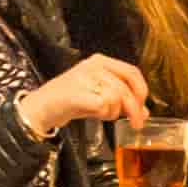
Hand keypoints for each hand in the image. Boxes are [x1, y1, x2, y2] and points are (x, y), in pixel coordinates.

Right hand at [18, 53, 150, 138]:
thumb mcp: (101, 97)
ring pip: (116, 97)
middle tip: (135, 124)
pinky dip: (103, 113)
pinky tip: (95, 114)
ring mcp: (83, 78)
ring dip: (113, 112)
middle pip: (126, 87)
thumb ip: (123, 101)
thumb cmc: (73, 100)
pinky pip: (102, 104)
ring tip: (103, 114)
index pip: (132, 72)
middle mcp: (93, 65)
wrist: (43, 107)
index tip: (142, 108)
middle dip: (134, 108)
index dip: (142, 91)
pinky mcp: (75, 93)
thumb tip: (144, 113)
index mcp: (101, 61)